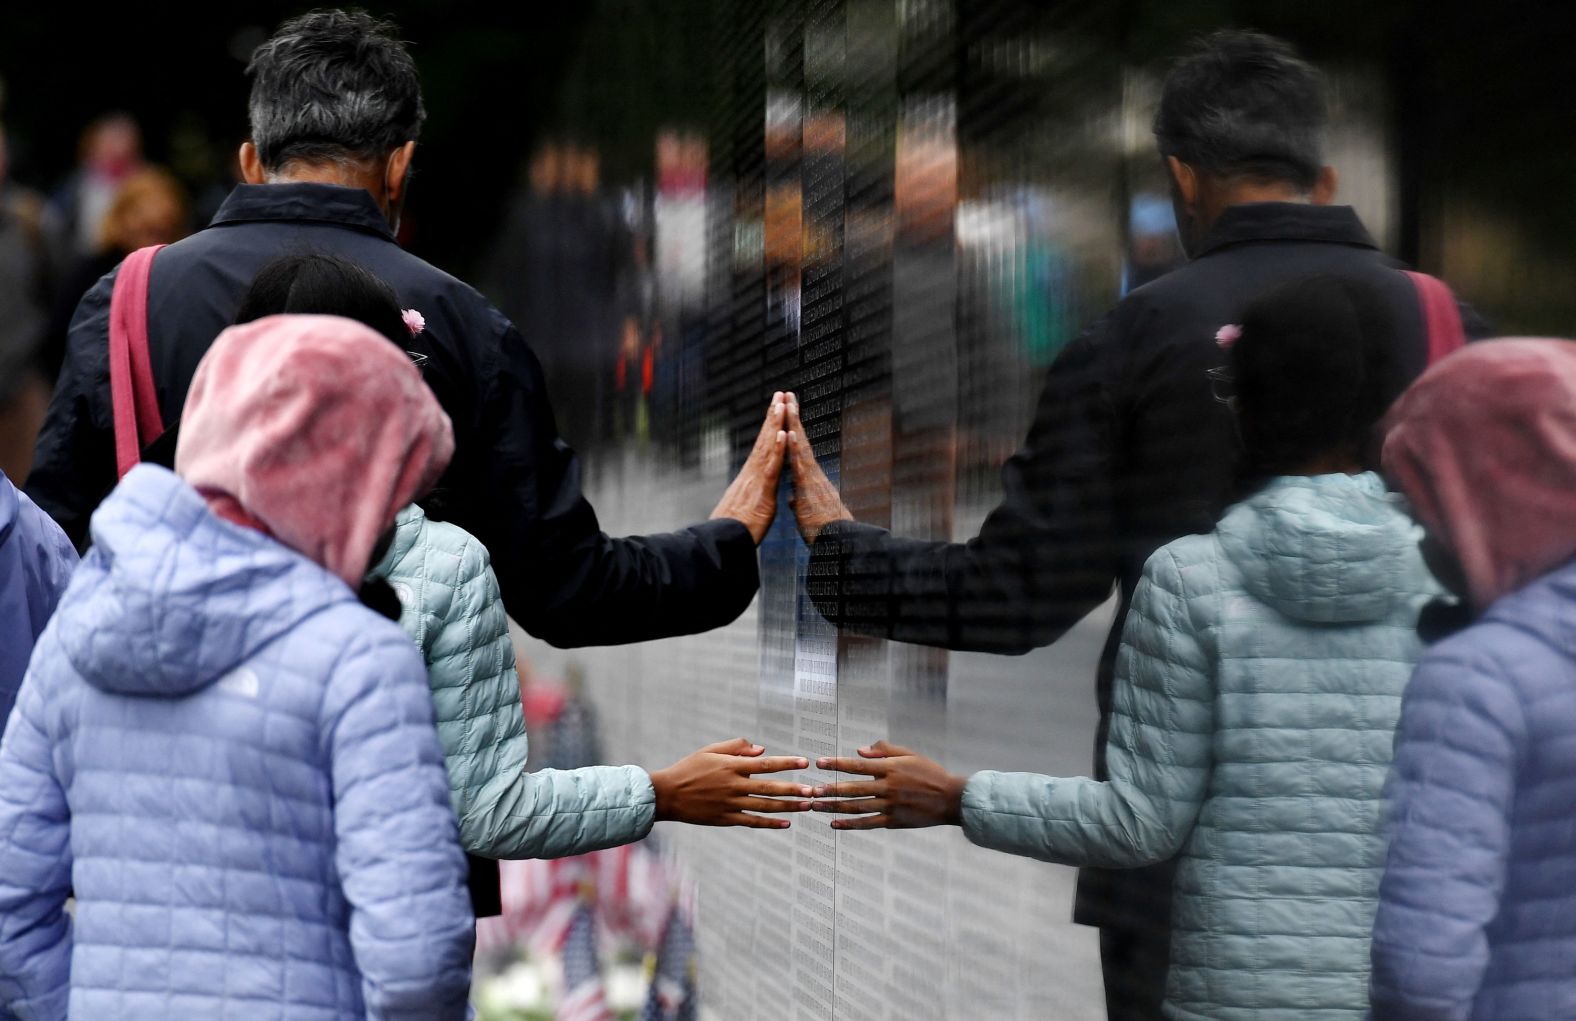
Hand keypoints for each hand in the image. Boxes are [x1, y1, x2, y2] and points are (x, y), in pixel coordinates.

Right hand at [650, 738, 812, 828]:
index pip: (765, 764)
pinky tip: (786, 823)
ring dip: (788, 807)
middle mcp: (734, 785)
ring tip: (806, 806)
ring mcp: (730, 804)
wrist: (666, 795)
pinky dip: (770, 823)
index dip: (786, 763)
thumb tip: (762, 749)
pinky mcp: (725, 819)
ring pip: (765, 807)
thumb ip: (736, 747)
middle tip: (813, 790)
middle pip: (770, 788)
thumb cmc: (688, 769)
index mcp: (731, 766)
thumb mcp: (710, 750)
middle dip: (794, 789)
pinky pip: (752, 822)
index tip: (805, 762)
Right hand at [710, 393, 788, 543]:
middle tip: (780, 393)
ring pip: (767, 447)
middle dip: (773, 415)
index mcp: (752, 478)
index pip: (763, 447)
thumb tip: (754, 493)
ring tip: (781, 403)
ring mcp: (756, 481)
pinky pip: (771, 468)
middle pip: (764, 439)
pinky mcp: (762, 492)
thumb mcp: (747, 510)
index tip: (776, 409)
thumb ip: (753, 498)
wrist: (722, 544)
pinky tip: (782, 434)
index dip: (770, 428)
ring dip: (775, 424)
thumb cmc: (734, 531)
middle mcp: (752, 474)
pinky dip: (777, 450)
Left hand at [785, 398, 852, 543]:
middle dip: (792, 417)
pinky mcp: (810, 487)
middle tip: (787, 394)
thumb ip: (799, 501)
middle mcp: (811, 473)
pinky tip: (790, 432)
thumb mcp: (806, 513)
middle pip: (800, 440)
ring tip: (788, 403)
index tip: (786, 413)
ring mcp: (812, 478)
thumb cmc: (823, 531)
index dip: (791, 431)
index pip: (797, 450)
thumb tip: (793, 496)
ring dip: (793, 424)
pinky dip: (795, 448)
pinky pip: (800, 464)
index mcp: (808, 478)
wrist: (837, 542)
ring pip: (800, 446)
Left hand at [811, 740, 966, 829]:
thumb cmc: (930, 773)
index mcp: (890, 768)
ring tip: (817, 806)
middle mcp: (887, 787)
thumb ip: (884, 750)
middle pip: (853, 789)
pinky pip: (868, 823)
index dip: (837, 764)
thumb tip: (859, 751)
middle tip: (812, 791)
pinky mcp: (893, 821)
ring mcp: (890, 806)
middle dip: (831, 790)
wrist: (951, 799)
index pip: (858, 765)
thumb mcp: (909, 754)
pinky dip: (850, 824)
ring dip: (835, 807)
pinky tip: (835, 824)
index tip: (820, 763)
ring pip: (857, 807)